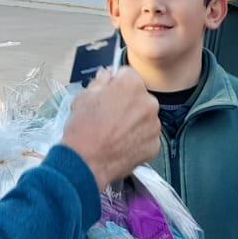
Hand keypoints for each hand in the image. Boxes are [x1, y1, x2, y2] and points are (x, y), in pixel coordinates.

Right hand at [61, 68, 160, 188]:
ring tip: (115, 133)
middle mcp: (149, 102)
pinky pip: (147, 137)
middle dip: (127, 103)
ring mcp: (154, 126)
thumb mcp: (84, 96)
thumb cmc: (82, 129)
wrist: (85, 163)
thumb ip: (101, 81)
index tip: (109, 93)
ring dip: (134, 122)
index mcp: (132, 85)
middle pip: (139, 97)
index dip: (116, 83)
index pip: (128, 75)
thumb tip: (108, 74)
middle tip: (110, 116)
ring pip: (145, 117)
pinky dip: (137, 140)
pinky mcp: (155, 146)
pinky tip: (122, 145)